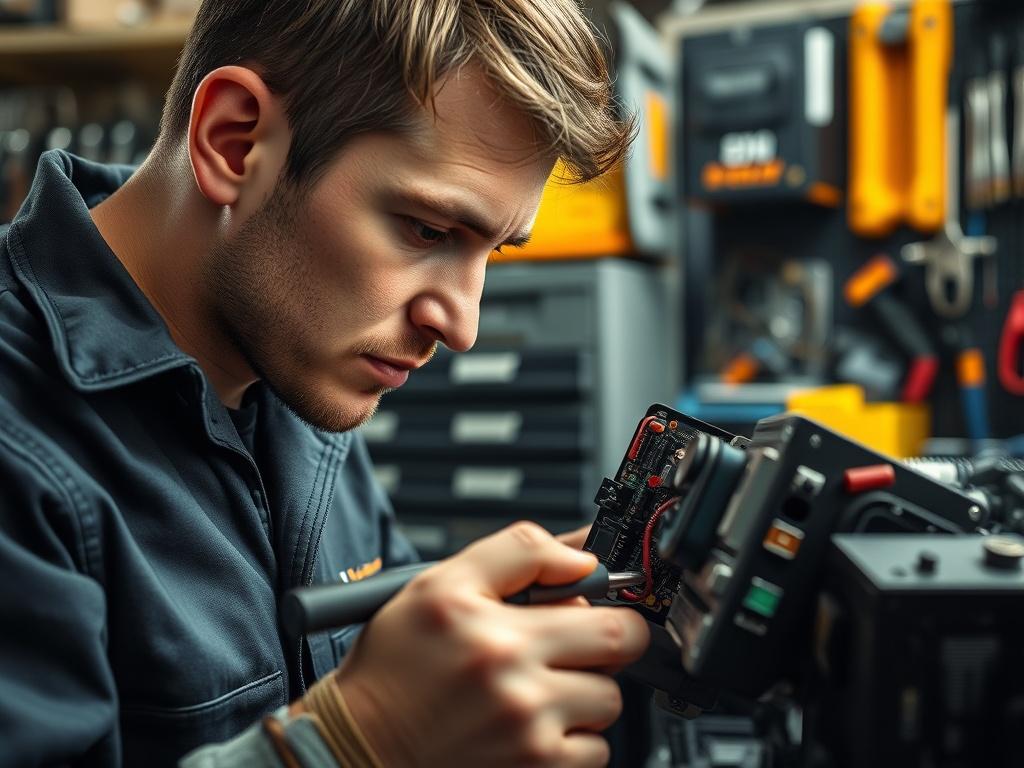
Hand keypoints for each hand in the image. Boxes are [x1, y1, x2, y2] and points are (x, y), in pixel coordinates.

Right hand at [330, 521, 648, 766]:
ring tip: (537, 688)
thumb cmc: (394, 668)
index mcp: (497, 632)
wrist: (357, 747)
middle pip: (621, 652)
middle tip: (571, 645)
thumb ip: (517, 553)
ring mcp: (529, 737)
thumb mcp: (439, 583)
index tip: (586, 607)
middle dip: (604, 643)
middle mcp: (517, 687)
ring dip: (584, 693)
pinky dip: (572, 740)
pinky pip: (594, 752)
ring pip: (608, 702)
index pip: (603, 609)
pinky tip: (530, 727)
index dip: (601, 603)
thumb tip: (580, 557)